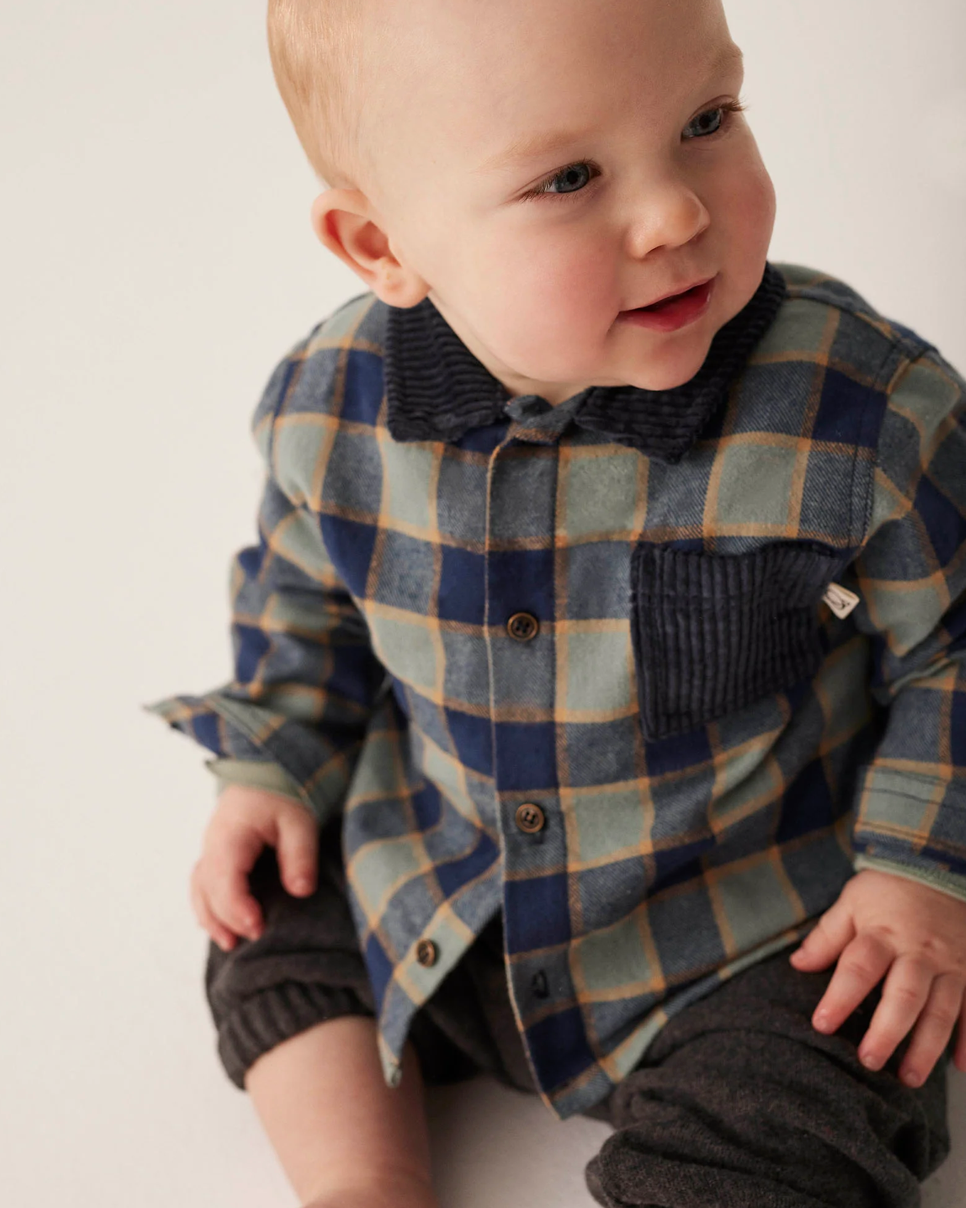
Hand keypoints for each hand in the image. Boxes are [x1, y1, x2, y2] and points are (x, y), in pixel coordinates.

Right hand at [189, 783, 318, 950]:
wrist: (268, 767)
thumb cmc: (284, 792)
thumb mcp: (299, 819)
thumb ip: (299, 854)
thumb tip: (301, 891)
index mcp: (230, 834)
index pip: (224, 878)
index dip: (237, 907)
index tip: (258, 926)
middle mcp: (212, 843)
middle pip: (208, 889)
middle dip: (227, 918)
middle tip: (256, 937)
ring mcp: (210, 847)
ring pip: (200, 889)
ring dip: (212, 918)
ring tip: (231, 944)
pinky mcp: (216, 852)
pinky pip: (203, 884)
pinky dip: (209, 906)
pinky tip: (222, 926)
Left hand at [789, 868, 965, 1087]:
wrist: (939, 867)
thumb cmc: (888, 890)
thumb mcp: (851, 902)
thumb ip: (828, 936)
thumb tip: (798, 965)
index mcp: (883, 933)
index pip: (858, 967)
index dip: (839, 997)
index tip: (821, 1025)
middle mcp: (919, 952)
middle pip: (904, 995)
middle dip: (887, 1032)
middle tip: (868, 1061)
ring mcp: (952, 964)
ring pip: (942, 1010)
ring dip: (927, 1047)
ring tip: (908, 1078)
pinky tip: (961, 1067)